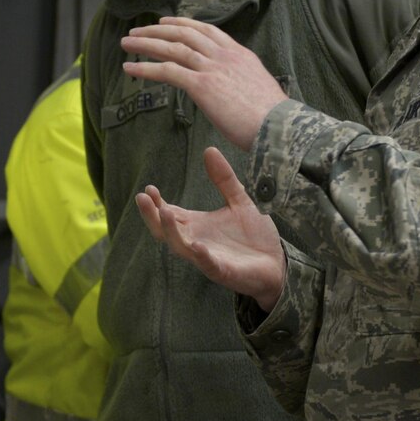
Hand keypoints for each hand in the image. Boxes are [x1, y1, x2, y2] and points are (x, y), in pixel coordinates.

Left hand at [120, 16, 286, 151]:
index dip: (183, 23)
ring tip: (126, 43)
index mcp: (239, 54)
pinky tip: (130, 69)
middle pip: (184, 33)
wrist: (280, 127)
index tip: (166, 21)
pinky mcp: (203, 85)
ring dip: (146, 44)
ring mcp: (213, 68)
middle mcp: (225, 55)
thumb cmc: (273, 118)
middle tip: (138, 30)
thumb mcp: (259, 88)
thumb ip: (242, 82)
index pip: (207, 30)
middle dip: (158, 29)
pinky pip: (168, 71)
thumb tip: (233, 89)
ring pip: (173, 48)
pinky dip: (146, 68)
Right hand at [134, 146, 287, 309]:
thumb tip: (209, 149)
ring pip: (180, 247)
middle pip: (165, 230)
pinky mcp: (222, 271)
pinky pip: (207, 264)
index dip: (156, 203)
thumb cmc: (255, 236)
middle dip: (151, 215)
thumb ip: (224, 179)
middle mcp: (196, 241)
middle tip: (142, 198)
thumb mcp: (239, 201)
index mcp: (197, 225)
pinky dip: (201, 255)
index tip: (149, 188)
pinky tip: (196, 244)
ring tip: (164, 212)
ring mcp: (207, 258)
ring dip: (170, 231)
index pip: (169, 213)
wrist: (277, 263)